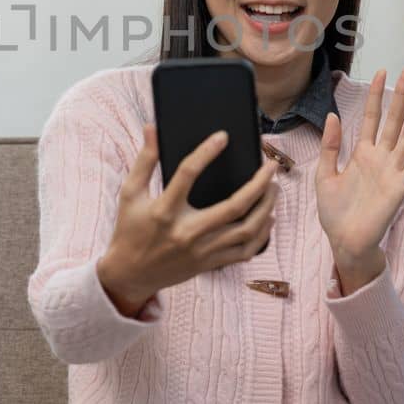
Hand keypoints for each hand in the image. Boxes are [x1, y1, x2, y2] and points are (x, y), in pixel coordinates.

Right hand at [96, 125, 277, 315]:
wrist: (129, 275)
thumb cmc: (130, 230)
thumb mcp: (130, 193)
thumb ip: (144, 160)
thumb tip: (152, 128)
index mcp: (164, 211)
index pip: (187, 174)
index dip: (206, 152)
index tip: (223, 136)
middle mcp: (186, 232)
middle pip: (233, 206)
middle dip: (258, 184)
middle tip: (270, 165)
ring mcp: (201, 251)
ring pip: (246, 230)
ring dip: (266, 207)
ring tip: (274, 188)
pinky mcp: (209, 264)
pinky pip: (245, 251)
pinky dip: (262, 235)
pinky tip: (268, 218)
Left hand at [314, 67, 403, 293]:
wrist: (343, 240)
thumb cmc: (334, 211)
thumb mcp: (324, 174)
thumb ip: (330, 146)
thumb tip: (332, 115)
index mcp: (362, 153)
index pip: (372, 117)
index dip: (376, 95)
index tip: (381, 73)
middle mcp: (380, 158)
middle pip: (393, 120)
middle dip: (401, 95)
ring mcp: (392, 171)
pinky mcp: (399, 187)